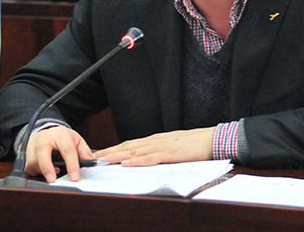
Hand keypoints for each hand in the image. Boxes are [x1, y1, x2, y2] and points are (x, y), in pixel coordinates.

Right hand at [25, 126, 93, 182]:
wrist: (45, 132)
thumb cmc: (61, 138)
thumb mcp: (75, 141)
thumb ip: (85, 152)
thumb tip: (93, 163)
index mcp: (60, 134)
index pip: (67, 149)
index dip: (72, 164)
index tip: (75, 177)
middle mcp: (44, 138)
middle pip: (42, 152)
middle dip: (47, 167)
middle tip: (53, 180)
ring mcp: (33, 147)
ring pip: (33, 162)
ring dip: (43, 172)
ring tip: (52, 176)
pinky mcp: (26, 156)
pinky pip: (28, 168)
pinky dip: (37, 174)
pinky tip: (45, 174)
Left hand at [93, 127, 214, 165]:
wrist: (209, 139)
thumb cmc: (193, 144)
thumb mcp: (172, 145)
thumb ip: (159, 150)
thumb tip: (146, 156)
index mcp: (155, 139)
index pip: (130, 144)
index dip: (114, 148)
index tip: (101, 153)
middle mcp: (155, 141)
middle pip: (128, 146)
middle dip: (110, 151)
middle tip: (95, 157)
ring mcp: (161, 147)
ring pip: (135, 152)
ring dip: (118, 156)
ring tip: (104, 160)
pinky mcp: (169, 154)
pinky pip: (150, 158)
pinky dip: (136, 161)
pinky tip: (127, 164)